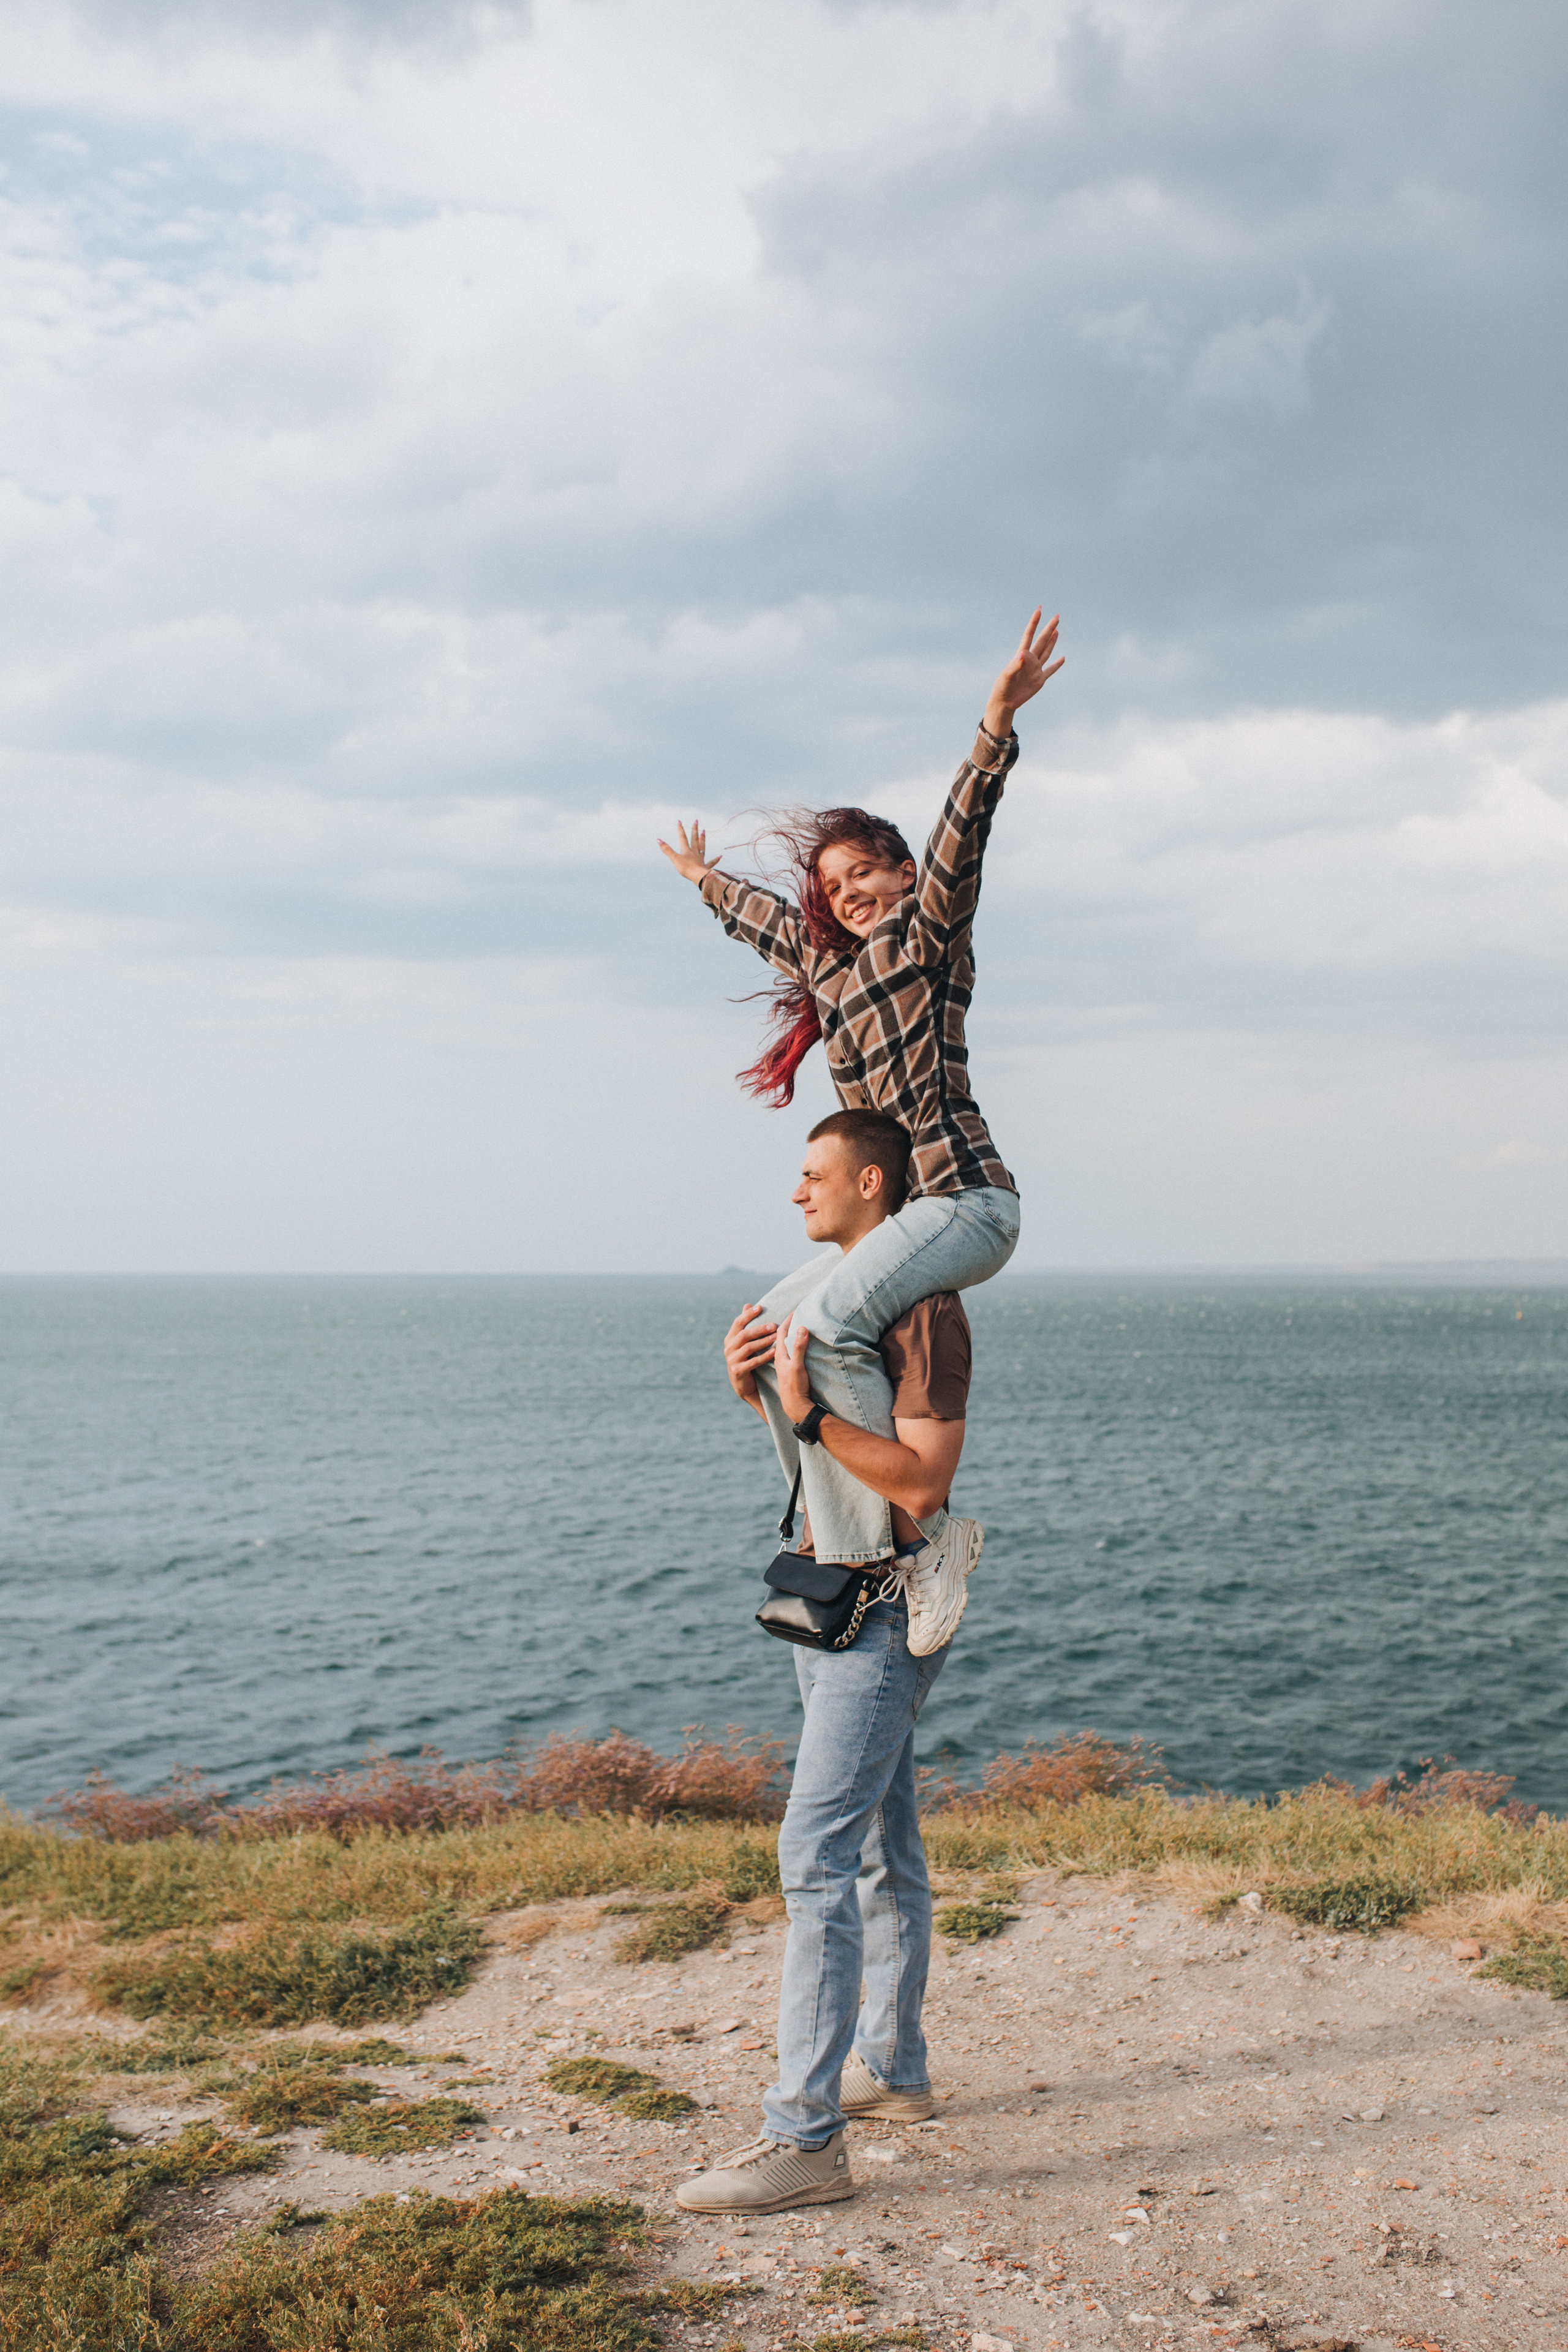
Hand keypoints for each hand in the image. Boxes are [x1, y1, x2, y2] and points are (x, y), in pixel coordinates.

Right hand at [657, 820, 716, 883]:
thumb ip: (667, 850)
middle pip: (694, 839)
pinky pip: (711, 862)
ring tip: (704, 831)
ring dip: (702, 839)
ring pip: (702, 847)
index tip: (680, 821)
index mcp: (687, 851)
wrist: (698, 876)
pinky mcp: (705, 867)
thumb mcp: (675, 859)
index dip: (680, 830)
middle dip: (694, 830)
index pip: (683, 838)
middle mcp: (694, 853)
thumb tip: (658, 840)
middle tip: (696, 821)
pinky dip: (716, 859)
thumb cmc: (687, 868)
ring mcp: (700, 859)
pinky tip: (720, 856)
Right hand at [724, 1305, 776, 1405]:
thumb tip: (748, 1304)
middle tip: (774, 1325)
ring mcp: (732, 1360)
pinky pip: (753, 1362)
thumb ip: (746, 1325)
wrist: (743, 1385)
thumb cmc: (747, 1359)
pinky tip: (774, 1352)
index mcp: (730, 1339)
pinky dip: (764, 1356)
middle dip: (759, 1329)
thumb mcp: (744, 1342)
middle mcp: (728, 1348)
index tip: (760, 1307)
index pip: (738, 1323)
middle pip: (744, 1334)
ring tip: (776, 1337)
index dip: (748, 1315)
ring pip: (748, 1347)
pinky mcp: (738, 1371)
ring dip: (763, 1341)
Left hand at [774, 1313, 813, 1421]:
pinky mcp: (789, 1370)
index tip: (794, 1309)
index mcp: (780, 1355)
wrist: (795, 1406)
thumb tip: (801, 1327)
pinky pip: (789, 1352)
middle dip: (787, 1324)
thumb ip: (799, 1347)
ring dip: (789, 1334)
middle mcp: (780, 1358)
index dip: (788, 1319)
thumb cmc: (795, 1387)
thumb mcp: (797, 1365)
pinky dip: (792, 1344)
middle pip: (781, 1337)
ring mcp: (784, 1364)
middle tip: (794, 1313)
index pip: (781, 1332)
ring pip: (784, 1344)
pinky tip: (796, 1345)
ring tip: (795, 1326)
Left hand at [984, 608, 1063, 736]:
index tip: (1039, 609)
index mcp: (1021, 656)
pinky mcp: (1039, 681)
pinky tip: (1062, 658)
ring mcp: (1035, 670)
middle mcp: (1030, 660)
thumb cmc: (1002, 688)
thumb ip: (1015, 665)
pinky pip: (1050, 670)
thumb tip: (1023, 653)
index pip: (1029, 635)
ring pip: (1046, 652)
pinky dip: (1057, 665)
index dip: (1034, 622)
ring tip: (1056, 630)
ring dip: (1052, 641)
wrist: (1004, 703)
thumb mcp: (1007, 676)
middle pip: (1042, 641)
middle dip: (1049, 628)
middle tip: (1057, 616)